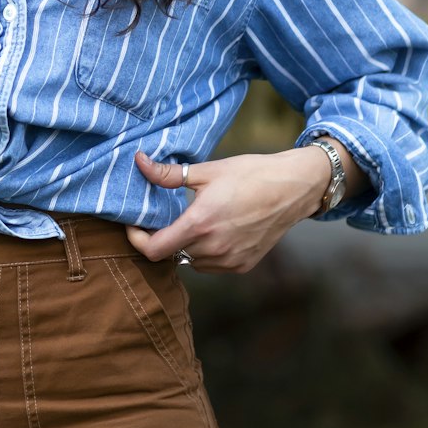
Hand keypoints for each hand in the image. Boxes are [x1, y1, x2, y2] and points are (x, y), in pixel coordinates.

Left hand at [125, 146, 333, 272]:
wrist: (292, 189)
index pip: (154, 249)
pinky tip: (215, 230)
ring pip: (191, 261)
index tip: (135, 226)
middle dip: (164, 237)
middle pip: (172, 253)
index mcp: (200, 224)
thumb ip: (169, 174)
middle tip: (167, 216)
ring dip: (186, 246)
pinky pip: (212, 265)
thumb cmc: (251, 175)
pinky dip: (206, 252)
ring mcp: (229, 261)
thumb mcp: (207, 170)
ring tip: (194, 221)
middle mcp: (213, 248)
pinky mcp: (242, 266)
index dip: (137, 240)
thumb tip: (139, 162)